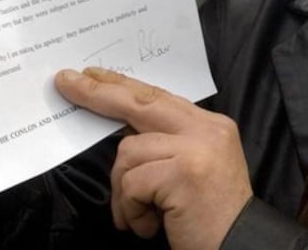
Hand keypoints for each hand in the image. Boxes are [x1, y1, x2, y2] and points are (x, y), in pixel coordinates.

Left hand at [55, 68, 252, 249]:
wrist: (241, 246)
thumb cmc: (211, 218)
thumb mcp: (194, 169)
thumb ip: (168, 144)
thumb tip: (122, 131)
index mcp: (210, 125)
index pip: (158, 97)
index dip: (123, 85)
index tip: (92, 75)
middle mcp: (206, 129)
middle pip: (141, 102)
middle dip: (99, 93)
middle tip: (66, 82)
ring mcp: (196, 148)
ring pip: (129, 151)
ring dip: (123, 191)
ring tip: (138, 216)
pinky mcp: (183, 172)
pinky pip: (132, 183)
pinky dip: (131, 210)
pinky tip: (149, 226)